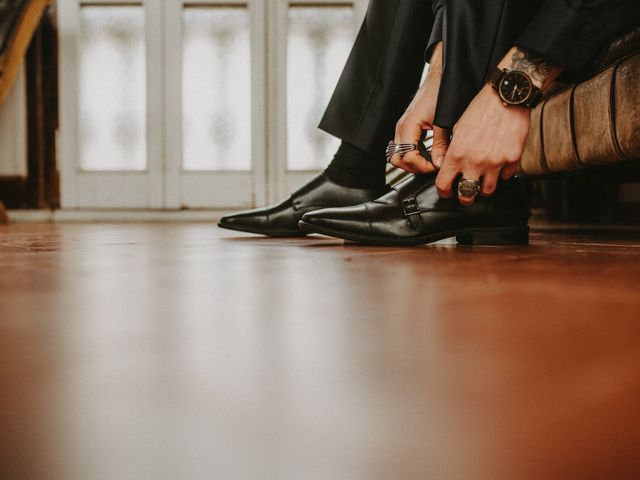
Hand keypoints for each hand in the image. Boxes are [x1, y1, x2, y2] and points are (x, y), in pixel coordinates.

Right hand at [390, 43, 445, 173]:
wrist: (441, 76)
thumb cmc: (441, 93)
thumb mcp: (444, 122)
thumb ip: (441, 145)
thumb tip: (439, 164)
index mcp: (408, 126)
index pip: (407, 157)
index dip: (422, 166)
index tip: (436, 166)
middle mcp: (401, 128)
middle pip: (397, 159)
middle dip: (415, 167)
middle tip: (432, 167)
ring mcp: (401, 128)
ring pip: (397, 155)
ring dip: (411, 163)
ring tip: (429, 162)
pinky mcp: (406, 127)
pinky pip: (401, 147)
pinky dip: (411, 155)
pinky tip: (426, 155)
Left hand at [435, 84, 529, 204]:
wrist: (505, 96)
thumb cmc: (479, 109)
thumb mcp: (457, 128)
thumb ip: (452, 149)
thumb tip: (446, 166)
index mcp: (457, 154)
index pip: (443, 184)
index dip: (443, 192)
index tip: (446, 193)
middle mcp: (475, 162)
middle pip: (466, 195)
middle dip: (464, 197)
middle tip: (465, 194)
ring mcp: (495, 163)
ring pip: (488, 191)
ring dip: (484, 188)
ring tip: (483, 181)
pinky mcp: (513, 159)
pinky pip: (506, 177)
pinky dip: (502, 175)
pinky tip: (499, 166)